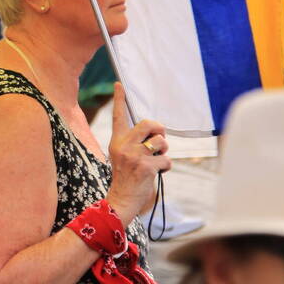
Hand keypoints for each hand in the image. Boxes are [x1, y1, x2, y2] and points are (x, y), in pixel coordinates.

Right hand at [104, 83, 170, 224]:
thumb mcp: (122, 155)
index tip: (119, 84)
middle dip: (160, 130)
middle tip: (159, 139)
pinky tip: (157, 173)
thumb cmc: (126, 176)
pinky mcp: (146, 167)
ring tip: (156, 160)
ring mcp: (135, 156)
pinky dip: (166, 167)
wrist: (121, 199)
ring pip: (161, 142)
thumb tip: (156, 133)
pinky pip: (166, 160)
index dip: (119, 99)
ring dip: (164, 151)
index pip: (118, 116)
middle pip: (149, 124)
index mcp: (117, 141)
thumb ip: (134, 142)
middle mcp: (124, 145)